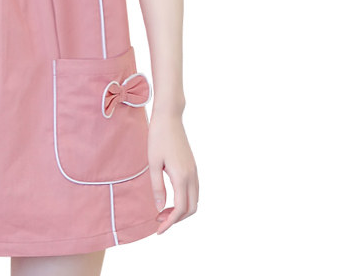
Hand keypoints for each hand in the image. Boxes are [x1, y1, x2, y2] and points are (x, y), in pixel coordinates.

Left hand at [147, 112, 197, 232]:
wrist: (169, 117)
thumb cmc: (158, 137)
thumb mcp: (153, 162)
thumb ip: (157, 186)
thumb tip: (160, 209)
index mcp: (182, 176)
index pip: (180, 209)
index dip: (170, 223)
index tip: (158, 230)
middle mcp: (192, 176)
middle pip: (191, 209)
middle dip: (176, 219)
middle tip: (158, 221)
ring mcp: (194, 171)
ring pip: (194, 200)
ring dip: (181, 210)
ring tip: (163, 211)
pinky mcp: (192, 166)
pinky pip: (193, 191)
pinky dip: (184, 200)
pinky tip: (170, 198)